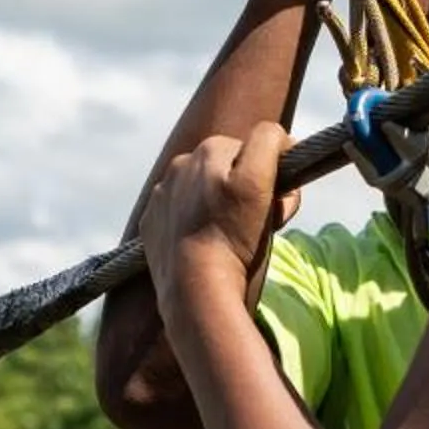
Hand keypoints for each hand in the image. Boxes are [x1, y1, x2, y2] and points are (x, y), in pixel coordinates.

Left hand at [143, 124, 296, 320]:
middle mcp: (181, 163)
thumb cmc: (235, 240)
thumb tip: (277, 139)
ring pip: (205, 189)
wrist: (195, 289)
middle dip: (246, 187)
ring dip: (218, 202)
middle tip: (254, 222)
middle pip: (231, 168)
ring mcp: (163, 194)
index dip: (274, 175)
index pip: (260, 147)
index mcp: (209, 149)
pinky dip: (193, 221)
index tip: (276, 204)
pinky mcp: (151, 221)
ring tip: (226, 234)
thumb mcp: (260, 184)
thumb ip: (269, 142)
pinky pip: (180, 212)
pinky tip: (202, 242)